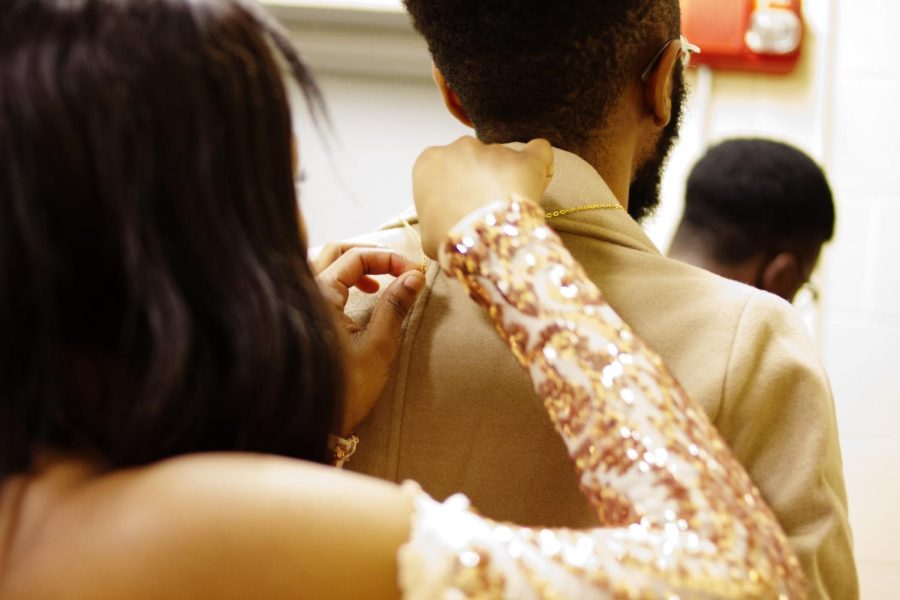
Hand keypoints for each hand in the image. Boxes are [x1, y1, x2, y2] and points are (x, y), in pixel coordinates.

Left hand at [315, 247, 424, 435]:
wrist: (315, 426)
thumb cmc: (345, 391)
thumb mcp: (378, 347)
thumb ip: (395, 306)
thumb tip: (414, 277)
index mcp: (318, 295)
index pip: (355, 257)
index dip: (389, 259)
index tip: (414, 273)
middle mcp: (302, 293)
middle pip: (335, 251)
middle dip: (370, 254)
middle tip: (398, 268)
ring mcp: (298, 305)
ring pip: (325, 265)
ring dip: (355, 265)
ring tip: (380, 282)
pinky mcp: (302, 319)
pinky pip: (320, 283)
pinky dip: (342, 281)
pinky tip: (361, 297)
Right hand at [412, 136, 553, 257]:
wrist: (479, 242)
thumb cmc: (449, 239)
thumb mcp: (426, 233)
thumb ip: (434, 218)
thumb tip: (446, 223)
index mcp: (430, 162)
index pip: (443, 170)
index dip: (454, 189)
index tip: (461, 208)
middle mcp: (459, 147)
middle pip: (473, 161)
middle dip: (480, 181)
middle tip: (486, 211)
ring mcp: (494, 149)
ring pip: (504, 161)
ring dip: (507, 180)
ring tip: (510, 210)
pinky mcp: (526, 158)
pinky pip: (539, 152)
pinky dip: (540, 166)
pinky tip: (536, 183)